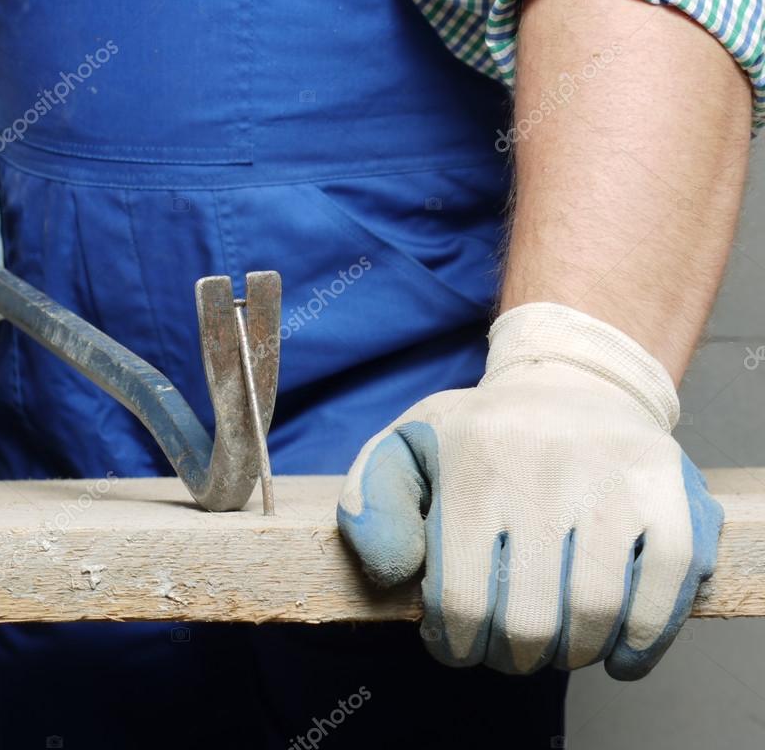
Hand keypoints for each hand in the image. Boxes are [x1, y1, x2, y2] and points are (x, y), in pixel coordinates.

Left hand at [338, 303, 722, 679]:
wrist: (573, 382)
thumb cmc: (480, 435)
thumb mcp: (406, 447)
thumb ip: (371, 503)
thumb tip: (395, 572)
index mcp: (471, 461)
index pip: (461, 601)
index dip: (456, 645)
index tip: (458, 644)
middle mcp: (542, 466)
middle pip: (528, 620)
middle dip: (512, 655)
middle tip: (508, 646)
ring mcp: (612, 477)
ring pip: (595, 614)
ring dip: (572, 653)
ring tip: (557, 646)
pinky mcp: (667, 487)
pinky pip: (667, 589)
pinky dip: (642, 640)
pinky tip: (618, 652)